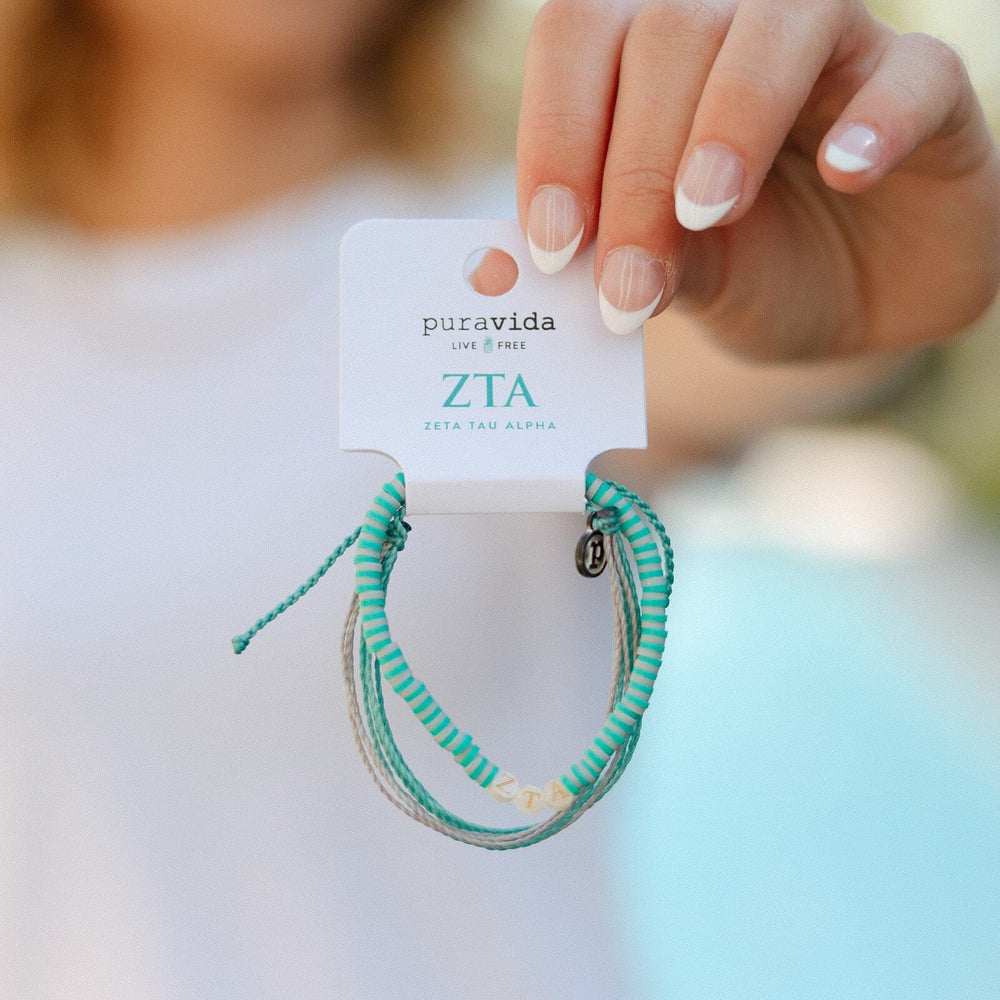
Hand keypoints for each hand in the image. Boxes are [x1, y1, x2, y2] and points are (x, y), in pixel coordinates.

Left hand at [516, 0, 999, 358]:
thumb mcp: (679, 272)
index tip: (553, 246)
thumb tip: (566, 261)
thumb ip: (633, 252)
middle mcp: (736, 28)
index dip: (556, 135)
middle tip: (625, 283)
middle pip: (668, 32)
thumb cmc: (748, 271)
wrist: (850, 303)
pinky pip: (913, 73)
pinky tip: (844, 174)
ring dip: (732, 119)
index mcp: (653, 59)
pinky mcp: (927, 86)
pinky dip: (876, 118)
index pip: (581, 38)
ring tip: (706, 213)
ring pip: (781, 22)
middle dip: (635, 169)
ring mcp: (838, 48)